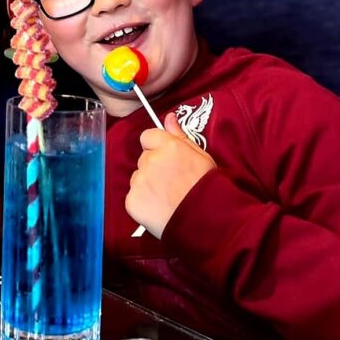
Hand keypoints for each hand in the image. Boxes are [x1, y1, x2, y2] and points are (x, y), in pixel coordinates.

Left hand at [124, 112, 216, 238]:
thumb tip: (169, 117)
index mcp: (167, 146)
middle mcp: (150, 160)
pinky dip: (143, 204)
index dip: (157, 149)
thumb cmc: (207, 188)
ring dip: (147, 186)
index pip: (147, 137)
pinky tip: (159, 210)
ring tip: (167, 200)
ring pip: (138, 178)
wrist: (207, 223)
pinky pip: (133, 198)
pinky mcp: (132, 201)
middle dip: (153, 169)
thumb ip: (180, 136)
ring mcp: (139, 181)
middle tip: (172, 185)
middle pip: (143, 159)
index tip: (168, 162)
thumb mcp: (200, 156)